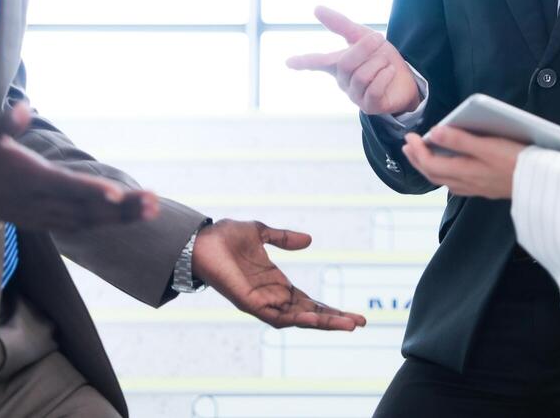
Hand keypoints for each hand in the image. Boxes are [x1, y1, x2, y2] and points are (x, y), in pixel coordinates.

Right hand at [0, 103, 158, 230]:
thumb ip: (0, 121)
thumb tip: (22, 109)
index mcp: (21, 177)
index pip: (63, 187)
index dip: (92, 192)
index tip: (119, 196)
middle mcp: (30, 200)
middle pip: (82, 209)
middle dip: (121, 209)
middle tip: (155, 203)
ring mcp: (32, 213)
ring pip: (81, 220)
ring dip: (117, 217)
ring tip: (151, 209)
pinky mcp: (31, 217)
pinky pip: (71, 224)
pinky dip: (98, 221)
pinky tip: (120, 217)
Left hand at [191, 219, 366, 330]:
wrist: (200, 239)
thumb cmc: (225, 237)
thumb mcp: (262, 234)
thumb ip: (284, 239)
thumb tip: (309, 240)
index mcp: (275, 284)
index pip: (308, 302)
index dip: (329, 309)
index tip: (353, 315)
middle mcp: (271, 297)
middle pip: (308, 314)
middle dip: (334, 320)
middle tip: (360, 323)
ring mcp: (261, 302)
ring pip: (297, 319)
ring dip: (322, 322)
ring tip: (347, 324)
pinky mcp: (249, 302)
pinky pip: (276, 316)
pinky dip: (297, 318)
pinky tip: (315, 319)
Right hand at [285, 5, 419, 114]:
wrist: (406, 78)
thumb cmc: (380, 58)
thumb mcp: (363, 36)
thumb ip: (341, 25)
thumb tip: (316, 9)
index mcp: (337, 64)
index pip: (316, 62)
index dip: (303, 61)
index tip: (289, 61)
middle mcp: (342, 81)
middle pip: (346, 63)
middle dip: (364, 48)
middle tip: (378, 38)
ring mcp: (354, 96)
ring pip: (361, 75)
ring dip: (378, 62)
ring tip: (385, 61)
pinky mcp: (369, 107)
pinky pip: (374, 89)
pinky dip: (385, 76)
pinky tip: (390, 72)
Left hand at [401, 126, 526, 198]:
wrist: (541, 183)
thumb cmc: (517, 162)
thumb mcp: (488, 146)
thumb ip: (460, 140)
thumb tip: (434, 132)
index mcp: (464, 172)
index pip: (430, 163)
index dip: (416, 150)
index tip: (409, 136)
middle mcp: (466, 183)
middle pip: (433, 174)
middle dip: (417, 159)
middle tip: (408, 146)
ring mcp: (475, 188)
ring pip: (443, 180)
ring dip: (429, 166)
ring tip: (422, 154)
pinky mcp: (484, 188)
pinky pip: (456, 183)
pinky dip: (445, 173)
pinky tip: (449, 166)